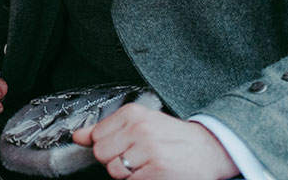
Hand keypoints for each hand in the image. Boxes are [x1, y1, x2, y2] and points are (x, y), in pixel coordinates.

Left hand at [71, 104, 238, 179]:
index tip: (120, 146)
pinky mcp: (157, 170)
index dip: (106, 145)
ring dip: (126, 173)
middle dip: (114, 160)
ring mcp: (147, 150)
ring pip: (114, 170)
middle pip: (101, 154)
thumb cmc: (173, 136)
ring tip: (144, 164)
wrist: (209, 149)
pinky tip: (152, 171)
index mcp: (132, 114)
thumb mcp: (140, 122)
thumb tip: (78, 136)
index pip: (96, 135)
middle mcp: (139, 129)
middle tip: (133, 157)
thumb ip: (105, 128)